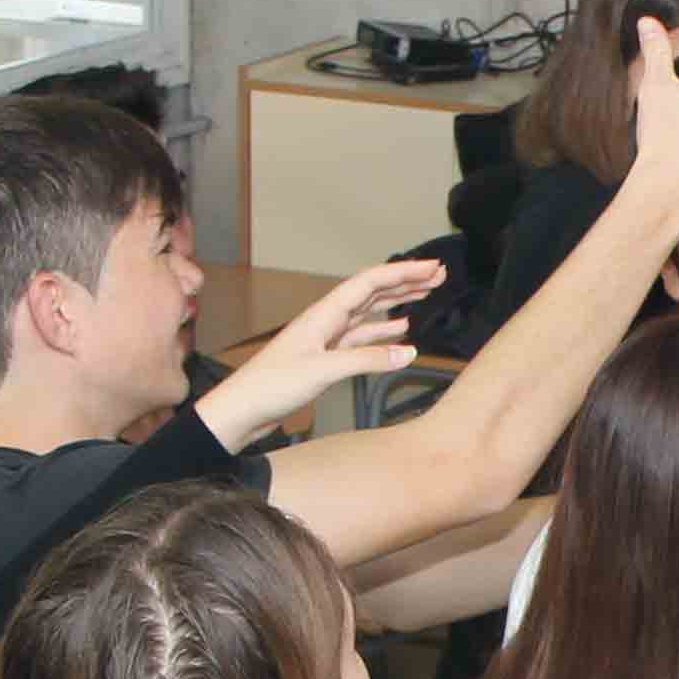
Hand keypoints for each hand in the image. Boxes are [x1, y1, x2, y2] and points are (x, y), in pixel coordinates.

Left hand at [213, 254, 445, 432]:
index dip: (403, 273)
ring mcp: (326, 339)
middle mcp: (326, 321)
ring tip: (424, 295)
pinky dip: (383, 333)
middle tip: (437, 275)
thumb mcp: (322, 370)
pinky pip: (361, 339)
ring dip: (397, 303)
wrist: (241, 410)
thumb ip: (367, 359)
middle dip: (405, 281)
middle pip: (372, 292)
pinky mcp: (325, 359)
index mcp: (323, 314)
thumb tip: (409, 352)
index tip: (432, 268)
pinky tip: (399, 332)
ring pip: (369, 313)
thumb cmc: (270, 386)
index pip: (370, 283)